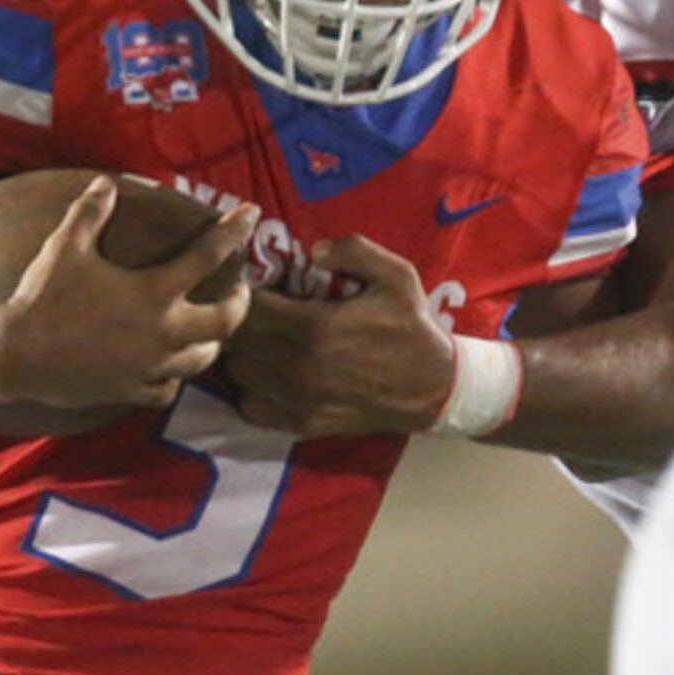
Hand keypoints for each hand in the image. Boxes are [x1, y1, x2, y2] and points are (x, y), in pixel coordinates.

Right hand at [0, 176, 254, 411]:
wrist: (14, 355)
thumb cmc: (42, 297)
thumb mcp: (65, 246)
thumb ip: (90, 213)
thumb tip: (106, 184)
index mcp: (153, 292)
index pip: (208, 254)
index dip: (234, 230)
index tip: (252, 213)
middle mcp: (162, 332)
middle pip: (226, 322)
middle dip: (240, 305)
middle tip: (238, 292)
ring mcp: (149, 367)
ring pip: (202, 361)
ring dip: (211, 343)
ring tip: (208, 332)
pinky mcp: (131, 391)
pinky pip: (167, 391)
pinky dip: (173, 378)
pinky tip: (168, 370)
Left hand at [220, 236, 456, 435]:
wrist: (434, 387)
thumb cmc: (412, 327)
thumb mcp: (396, 275)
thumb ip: (354, 251)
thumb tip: (312, 251)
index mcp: (316, 326)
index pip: (250, 308)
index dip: (246, 293)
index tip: (255, 287)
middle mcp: (300, 366)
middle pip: (239, 340)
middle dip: (240, 321)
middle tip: (253, 312)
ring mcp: (299, 399)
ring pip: (239, 373)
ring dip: (242, 354)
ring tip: (258, 342)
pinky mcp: (302, 423)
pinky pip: (251, 408)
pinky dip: (250, 391)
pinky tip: (265, 375)